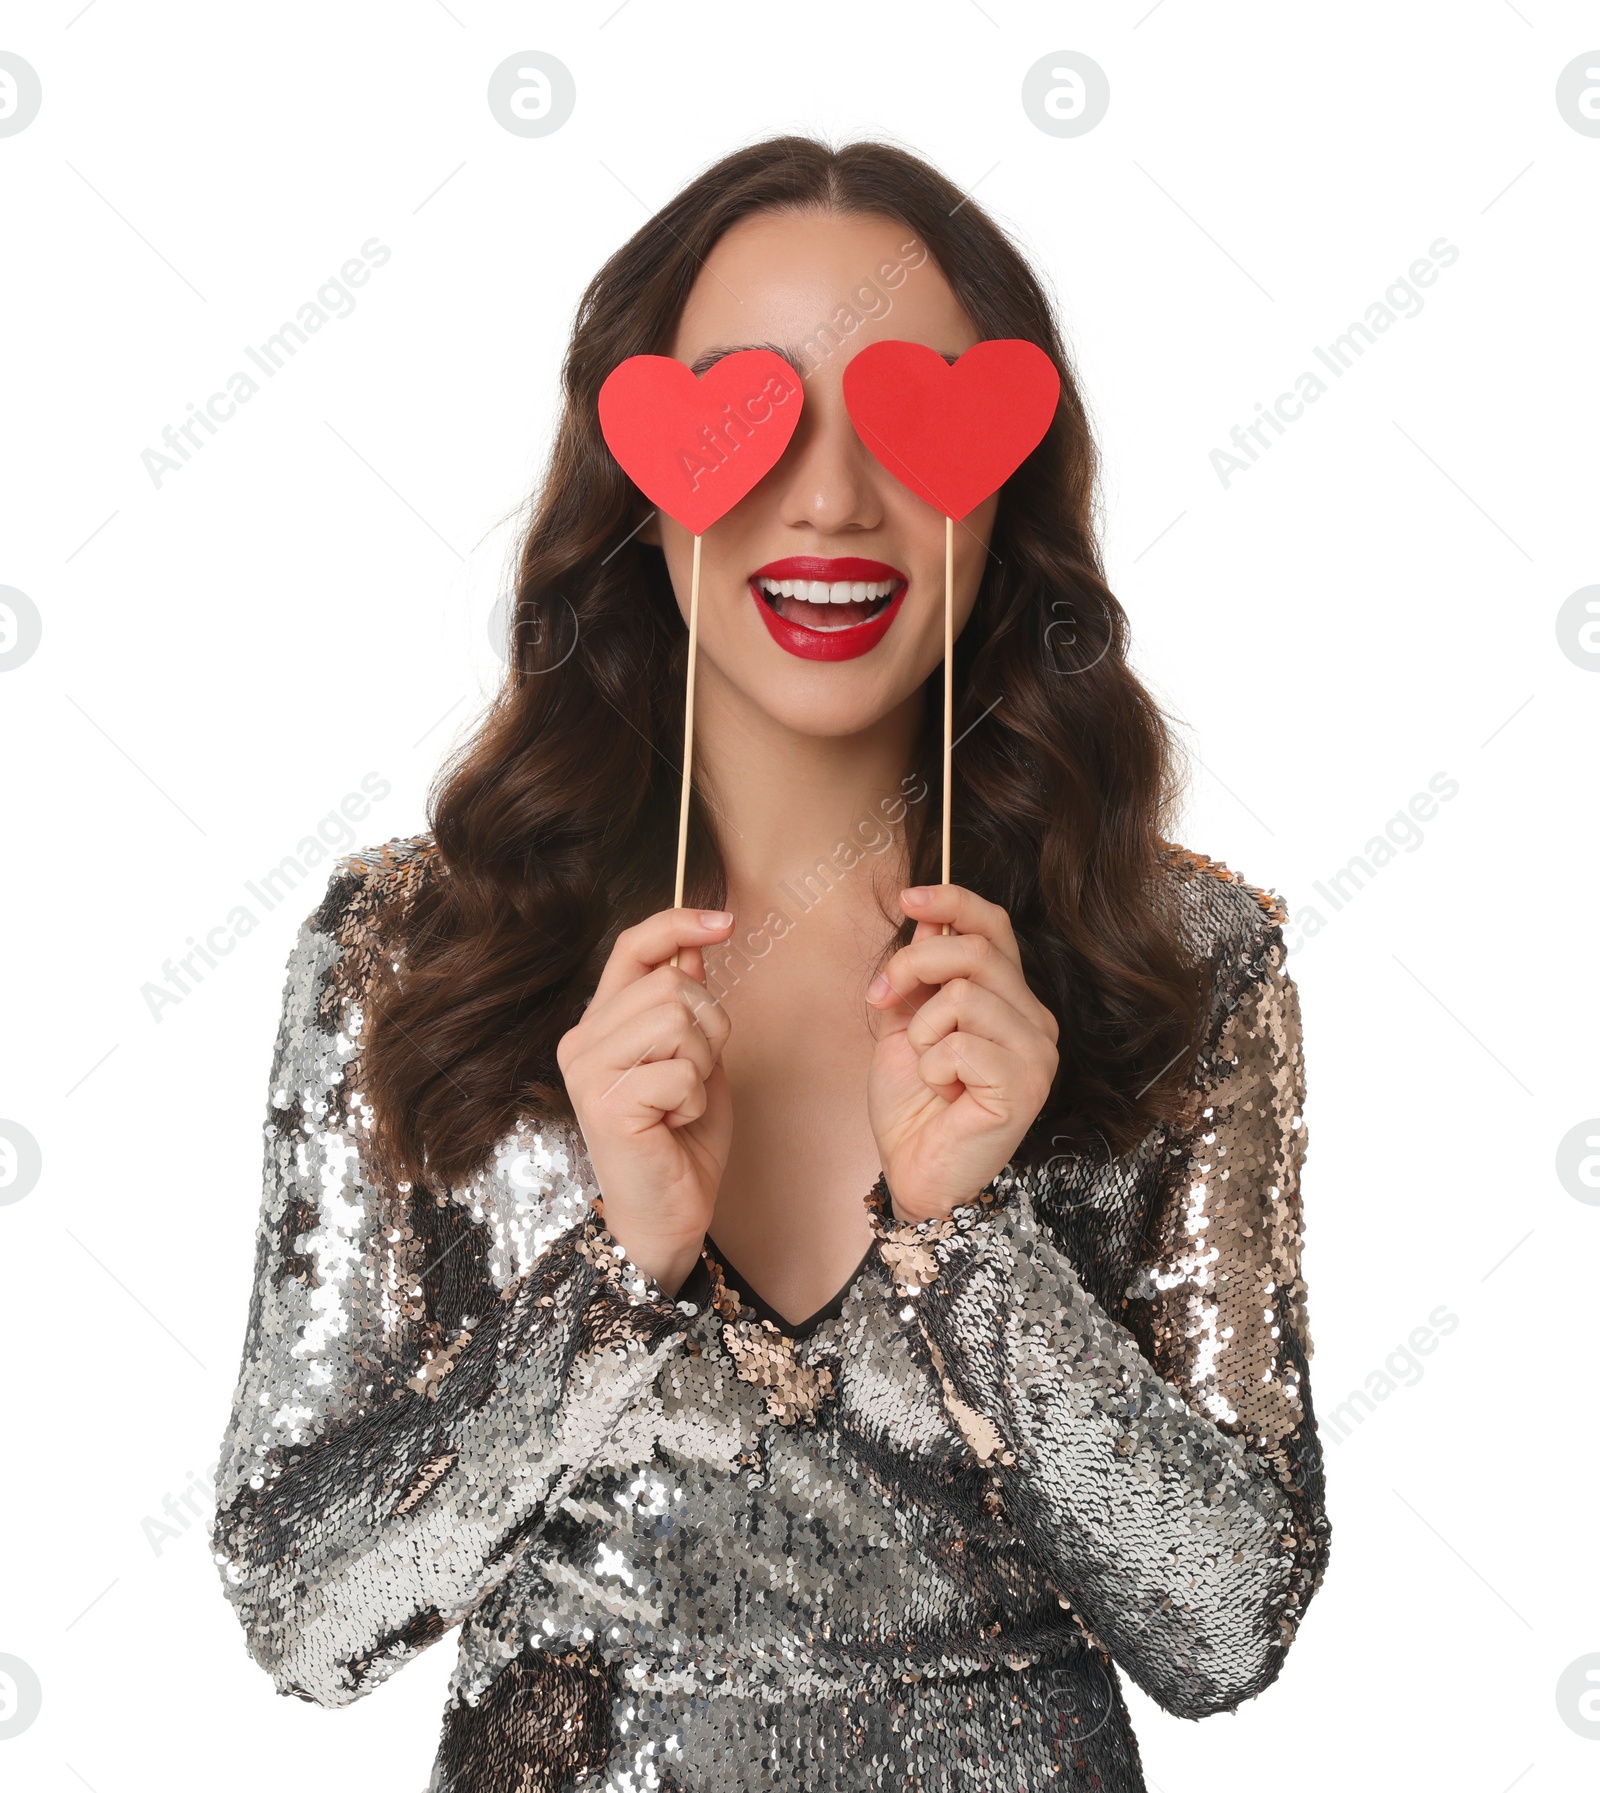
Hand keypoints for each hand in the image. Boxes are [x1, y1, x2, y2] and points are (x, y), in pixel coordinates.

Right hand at [556, 907, 734, 1293]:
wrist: (668, 1216)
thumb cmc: (681, 1141)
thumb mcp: (695, 1058)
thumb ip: (687, 1006)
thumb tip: (693, 946)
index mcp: (599, 1023)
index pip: (632, 948)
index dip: (678, 923)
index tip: (724, 921)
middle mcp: (582, 1040)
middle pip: (671, 985)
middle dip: (709, 1028)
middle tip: (696, 1076)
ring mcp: (587, 1071)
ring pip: (677, 1020)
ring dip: (702, 1065)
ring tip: (682, 1102)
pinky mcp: (605, 1103)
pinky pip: (681, 1071)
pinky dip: (694, 1100)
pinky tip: (674, 1126)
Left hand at [865, 884, 1059, 1223]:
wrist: (914, 1173)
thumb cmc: (913, 1107)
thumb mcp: (904, 1024)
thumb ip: (918, 976)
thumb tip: (925, 920)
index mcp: (1011, 1000)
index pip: (995, 928)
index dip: (953, 902)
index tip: (909, 897)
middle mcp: (1035, 1020)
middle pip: (974, 952)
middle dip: (911, 966)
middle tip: (880, 999)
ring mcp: (1036, 1053)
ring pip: (966, 995)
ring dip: (922, 1029)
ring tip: (925, 1065)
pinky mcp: (1025, 1085)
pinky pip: (961, 1043)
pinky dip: (932, 1065)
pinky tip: (941, 1091)